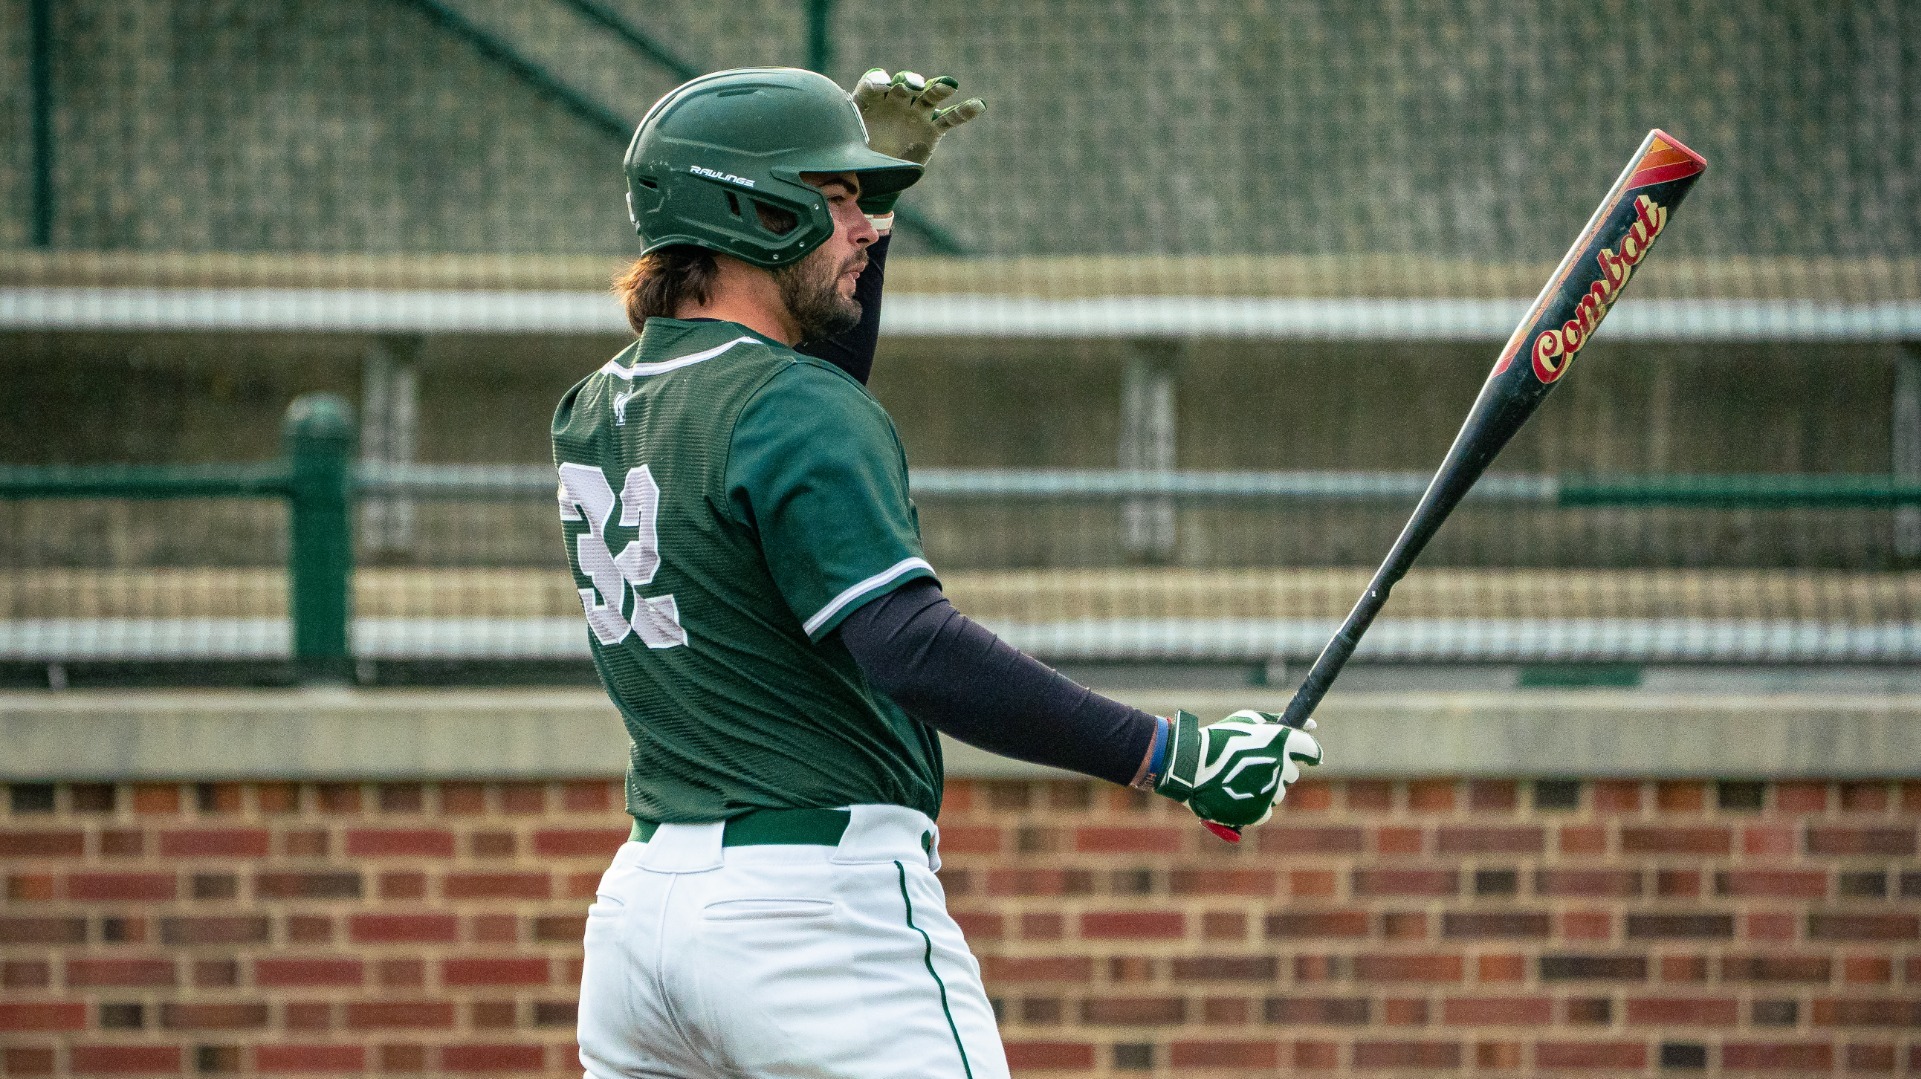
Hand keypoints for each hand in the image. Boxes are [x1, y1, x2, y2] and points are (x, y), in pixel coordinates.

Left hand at [850, 68, 984, 212]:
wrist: (873, 177)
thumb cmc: (856, 156)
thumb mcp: (847, 144)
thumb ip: (847, 133)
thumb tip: (839, 129)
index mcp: (871, 100)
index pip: (874, 82)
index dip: (878, 81)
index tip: (881, 86)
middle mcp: (895, 100)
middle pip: (905, 84)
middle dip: (910, 82)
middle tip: (913, 86)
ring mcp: (915, 113)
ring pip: (929, 95)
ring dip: (938, 88)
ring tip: (949, 85)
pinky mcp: (931, 129)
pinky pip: (950, 118)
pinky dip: (964, 112)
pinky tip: (979, 105)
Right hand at [1154, 710, 1322, 840]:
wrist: (1188, 764)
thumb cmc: (1217, 738)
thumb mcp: (1247, 720)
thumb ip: (1279, 722)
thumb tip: (1312, 726)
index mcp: (1281, 741)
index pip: (1312, 750)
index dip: (1307, 753)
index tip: (1302, 755)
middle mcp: (1280, 767)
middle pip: (1293, 772)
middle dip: (1278, 767)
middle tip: (1253, 762)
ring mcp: (1270, 791)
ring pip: (1278, 793)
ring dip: (1265, 786)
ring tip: (1239, 777)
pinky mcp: (1258, 812)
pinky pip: (1266, 811)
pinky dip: (1254, 805)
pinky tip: (1237, 794)